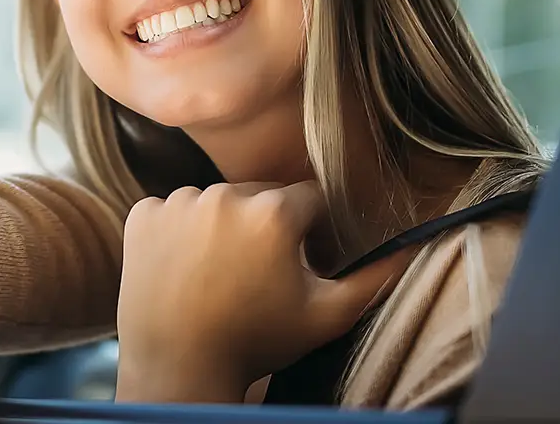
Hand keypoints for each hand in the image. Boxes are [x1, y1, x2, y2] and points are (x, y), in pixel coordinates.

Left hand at [114, 182, 412, 402]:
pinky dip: (181, 232)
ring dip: (223, 226)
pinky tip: (186, 269)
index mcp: (273, 211)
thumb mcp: (327, 314)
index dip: (311, 231)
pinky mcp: (142, 214)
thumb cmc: (257, 342)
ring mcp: (177, 202)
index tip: (300, 263)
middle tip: (258, 275)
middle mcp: (223, 194)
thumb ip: (375, 277)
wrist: (178, 366)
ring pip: (215, 201)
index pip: (309, 200)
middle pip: (261, 196)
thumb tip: (417, 246)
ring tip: (219, 274)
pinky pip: (173, 211)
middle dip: (267, 226)